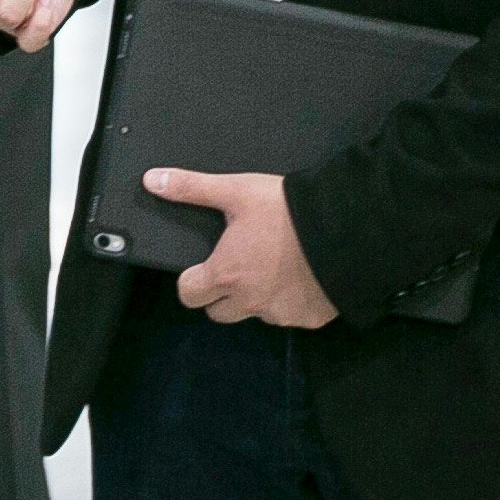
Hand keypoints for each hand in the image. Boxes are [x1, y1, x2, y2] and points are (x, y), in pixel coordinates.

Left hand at [152, 168, 337, 327]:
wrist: (347, 229)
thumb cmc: (286, 211)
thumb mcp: (237, 191)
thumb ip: (193, 188)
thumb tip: (151, 180)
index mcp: (226, 274)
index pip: (189, 295)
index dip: (192, 281)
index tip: (201, 267)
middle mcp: (249, 302)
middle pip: (219, 312)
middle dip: (221, 294)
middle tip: (238, 265)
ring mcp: (281, 314)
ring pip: (257, 314)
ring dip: (258, 297)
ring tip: (274, 266)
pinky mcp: (310, 318)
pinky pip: (291, 315)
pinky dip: (291, 301)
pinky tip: (302, 276)